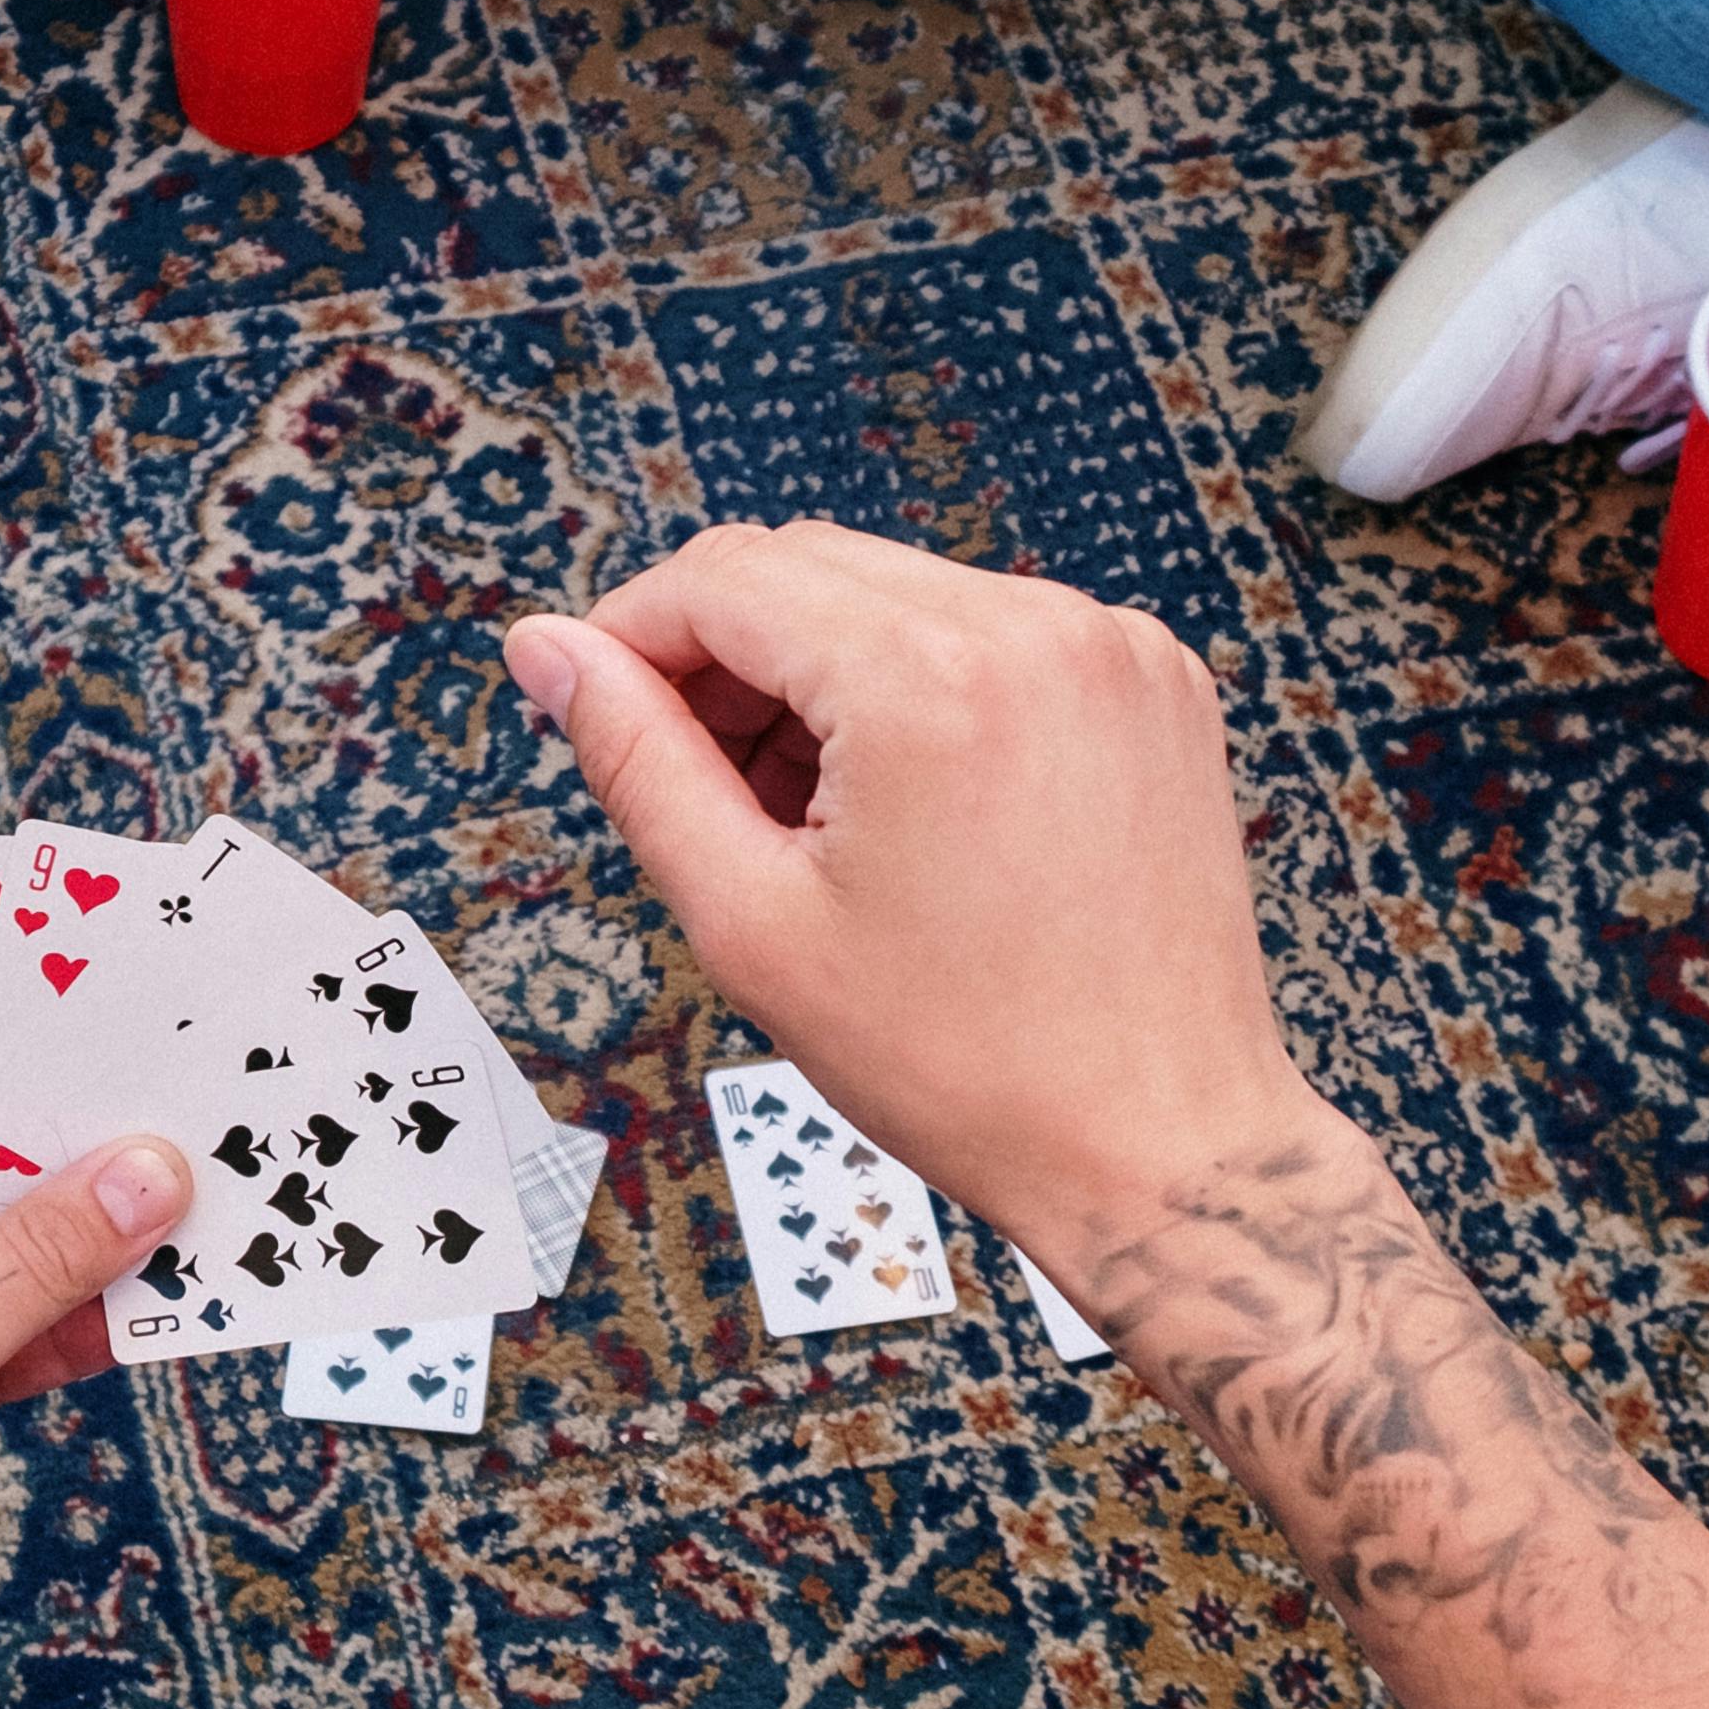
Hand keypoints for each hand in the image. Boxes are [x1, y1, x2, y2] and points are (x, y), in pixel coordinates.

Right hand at [510, 523, 1321, 1284]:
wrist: (1158, 1140)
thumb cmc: (970, 1064)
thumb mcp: (752, 921)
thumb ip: (637, 761)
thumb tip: (549, 650)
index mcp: (932, 679)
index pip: (725, 576)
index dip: (632, 634)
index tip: (595, 704)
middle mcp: (1036, 629)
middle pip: (809, 568)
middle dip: (725, 658)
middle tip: (702, 789)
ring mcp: (1110, 646)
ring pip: (898, 594)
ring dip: (823, 674)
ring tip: (813, 821)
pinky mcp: (1153, 679)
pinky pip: (993, 632)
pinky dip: (924, 688)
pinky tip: (910, 808)